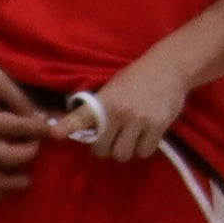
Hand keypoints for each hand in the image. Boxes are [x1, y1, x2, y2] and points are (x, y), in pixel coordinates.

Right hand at [0, 41, 62, 194]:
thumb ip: (20, 101)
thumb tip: (39, 119)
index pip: (21, 129)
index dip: (40, 128)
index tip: (51, 128)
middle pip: (9, 158)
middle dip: (29, 153)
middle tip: (37, 145)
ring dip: (8, 184)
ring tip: (26, 182)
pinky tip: (0, 189)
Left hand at [74, 47, 198, 160]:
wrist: (169, 67)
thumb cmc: (136, 77)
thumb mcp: (112, 88)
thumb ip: (98, 109)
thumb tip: (82, 130)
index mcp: (105, 101)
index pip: (82, 116)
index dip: (67, 127)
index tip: (54, 134)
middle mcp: (119, 112)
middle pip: (103, 150)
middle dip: (106, 148)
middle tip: (112, 140)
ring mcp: (139, 120)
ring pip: (123, 155)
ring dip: (126, 150)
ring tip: (130, 139)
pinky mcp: (158, 127)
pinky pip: (144, 152)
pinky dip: (143, 148)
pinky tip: (146, 136)